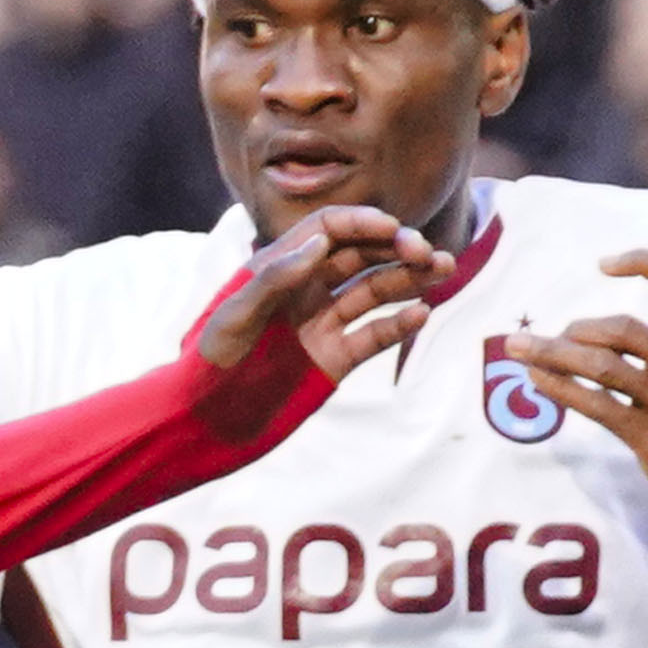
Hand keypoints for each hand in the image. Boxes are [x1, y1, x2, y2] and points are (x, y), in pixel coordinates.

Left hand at [184, 200, 444, 387]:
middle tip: (428, 252)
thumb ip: (274, 278)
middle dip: (396, 247)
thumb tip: (320, 241)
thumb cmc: (208, 365)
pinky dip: (399, 323)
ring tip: (444, 269)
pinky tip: (422, 313)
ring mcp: (322, 324)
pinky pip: (373, 334)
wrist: (203, 424)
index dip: (363, 223)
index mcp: (278, 268)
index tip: (393, 228)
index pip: (328, 229)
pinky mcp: (334, 360)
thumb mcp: (234, 318)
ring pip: (374, 290)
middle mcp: (304, 290)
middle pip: (359, 254)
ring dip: (410, 278)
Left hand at [495, 251, 647, 551]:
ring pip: (603, 367)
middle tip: (554, 337)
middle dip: (579, 328)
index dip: (645, 264)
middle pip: (626, 330)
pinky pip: (597, 408)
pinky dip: (560, 389)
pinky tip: (538, 382)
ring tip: (520, 350)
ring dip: (553, 354)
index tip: (604, 265)